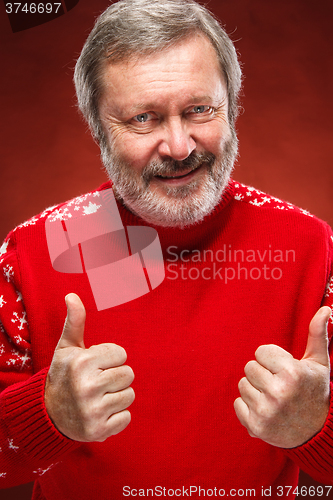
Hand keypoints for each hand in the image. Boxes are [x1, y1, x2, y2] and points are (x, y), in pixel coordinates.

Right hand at [44, 293, 134, 441]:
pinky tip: (100, 413)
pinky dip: (117, 416)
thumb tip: (72, 295)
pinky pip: (127, 417)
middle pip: (128, 374)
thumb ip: (74, 321)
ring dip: (117, 395)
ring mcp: (92, 411)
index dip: (110, 358)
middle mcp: (86, 387)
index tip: (95, 365)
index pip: (122, 354)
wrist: (49, 414)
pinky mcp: (99, 431)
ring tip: (99, 397)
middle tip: (98, 382)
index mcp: (81, 363)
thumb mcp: (67, 347)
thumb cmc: (64, 375)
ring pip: (130, 395)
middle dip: (116, 376)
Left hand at [234, 306, 331, 447]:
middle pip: (249, 367)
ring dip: (255, 390)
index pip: (260, 352)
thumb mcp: (319, 363)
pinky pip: (237, 404)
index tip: (284, 371)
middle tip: (278, 385)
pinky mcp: (256, 427)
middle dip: (262, 374)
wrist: (316, 432)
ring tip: (273, 398)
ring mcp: (266, 411)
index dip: (272, 360)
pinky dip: (248, 407)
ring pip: (242, 385)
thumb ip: (317, 334)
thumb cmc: (314, 391)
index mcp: (292, 373)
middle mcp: (278, 392)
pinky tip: (266, 411)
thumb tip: (325, 309)